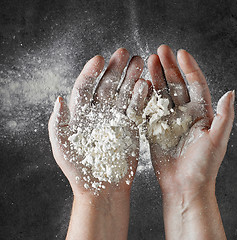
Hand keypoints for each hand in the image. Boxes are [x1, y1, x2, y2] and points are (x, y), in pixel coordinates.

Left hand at [48, 49, 144, 196]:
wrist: (103, 188)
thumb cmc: (80, 170)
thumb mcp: (63, 147)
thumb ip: (59, 123)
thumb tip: (59, 98)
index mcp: (80, 114)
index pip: (85, 87)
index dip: (91, 73)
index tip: (100, 59)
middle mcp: (98, 112)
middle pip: (107, 85)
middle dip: (115, 69)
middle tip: (124, 53)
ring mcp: (116, 117)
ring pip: (123, 92)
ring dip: (131, 77)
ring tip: (139, 61)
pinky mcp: (130, 125)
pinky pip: (136, 107)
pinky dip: (141, 96)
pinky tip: (146, 83)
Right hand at [147, 45, 234, 194]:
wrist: (184, 186)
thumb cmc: (203, 165)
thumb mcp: (217, 139)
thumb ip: (224, 116)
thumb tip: (230, 91)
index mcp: (202, 114)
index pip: (196, 85)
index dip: (189, 68)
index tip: (181, 52)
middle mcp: (186, 114)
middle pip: (177, 85)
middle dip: (169, 67)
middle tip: (160, 50)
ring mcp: (170, 120)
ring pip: (163, 93)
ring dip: (156, 77)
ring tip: (148, 61)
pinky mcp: (156, 129)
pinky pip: (150, 109)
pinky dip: (146, 96)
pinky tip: (141, 84)